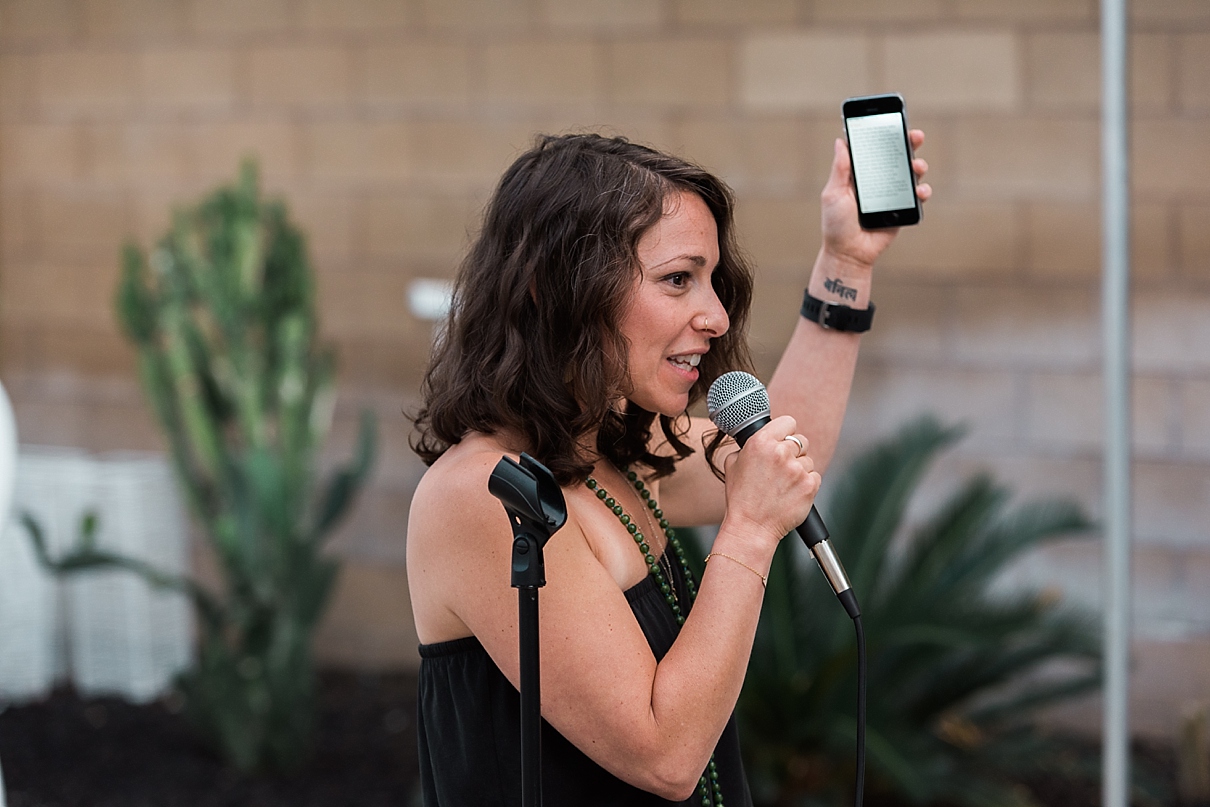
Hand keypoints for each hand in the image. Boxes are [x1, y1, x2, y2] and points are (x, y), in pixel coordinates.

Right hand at [720, 416, 819, 547]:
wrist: (752, 527)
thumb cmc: (741, 497)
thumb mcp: (733, 464)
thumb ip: (748, 446)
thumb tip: (761, 438)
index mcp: (761, 443)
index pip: (788, 421)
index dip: (786, 431)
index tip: (783, 439)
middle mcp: (780, 453)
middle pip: (801, 440)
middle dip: (793, 452)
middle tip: (782, 468)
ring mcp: (797, 469)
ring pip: (808, 460)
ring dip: (800, 470)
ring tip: (784, 485)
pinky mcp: (810, 485)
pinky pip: (815, 476)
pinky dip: (806, 484)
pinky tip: (791, 493)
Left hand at [819, 129, 931, 270]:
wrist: (849, 253)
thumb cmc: (836, 224)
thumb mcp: (833, 194)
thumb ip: (840, 169)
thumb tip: (840, 141)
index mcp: (860, 174)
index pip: (875, 149)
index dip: (884, 135)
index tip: (893, 121)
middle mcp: (878, 181)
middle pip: (897, 157)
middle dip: (908, 143)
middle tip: (915, 136)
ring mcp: (891, 194)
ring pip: (910, 174)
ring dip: (918, 166)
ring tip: (917, 167)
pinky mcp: (901, 209)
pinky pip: (917, 196)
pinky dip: (922, 191)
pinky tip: (919, 191)